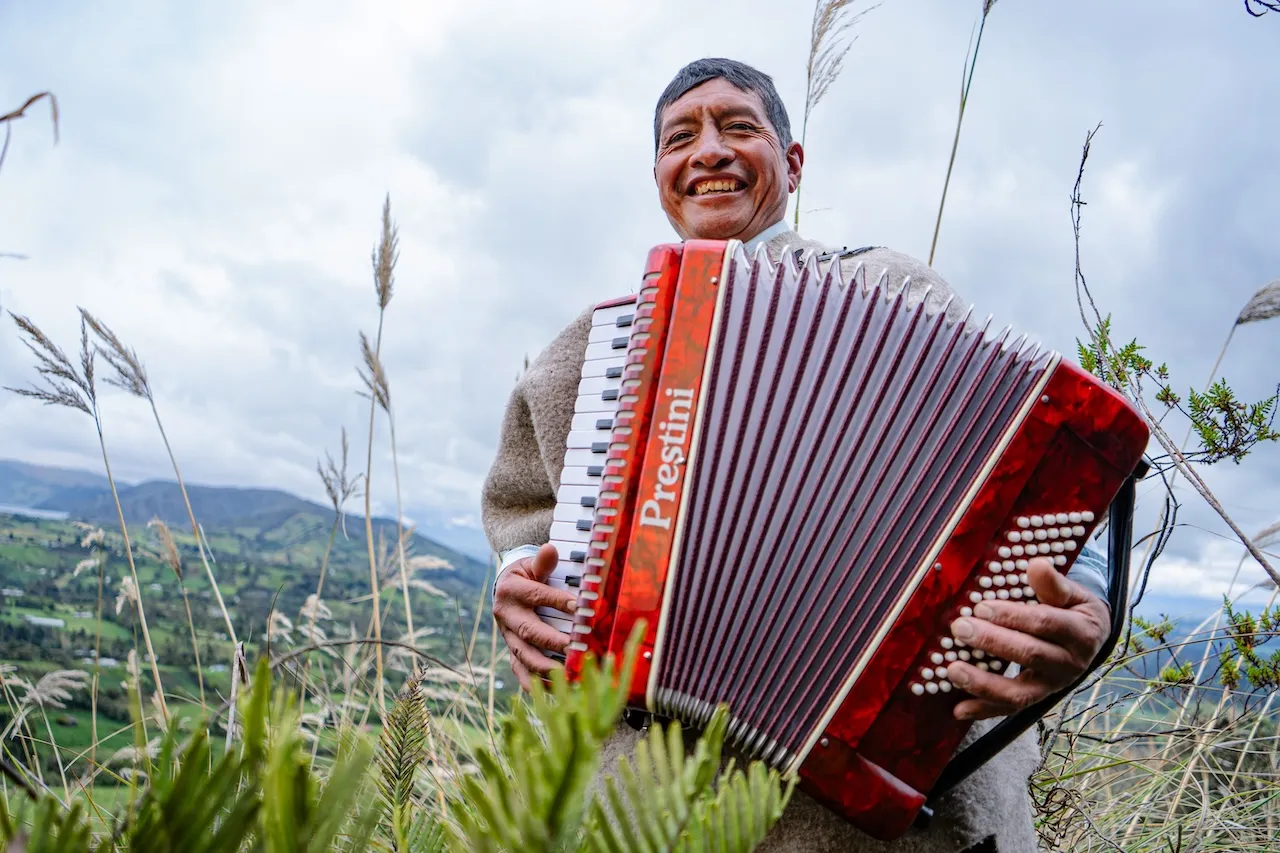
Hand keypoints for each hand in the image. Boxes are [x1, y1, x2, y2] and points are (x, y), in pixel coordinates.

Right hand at [493, 543, 575, 690]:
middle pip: (528, 631)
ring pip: (522, 655)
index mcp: (511, 591)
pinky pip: (519, 671)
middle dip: (551, 641)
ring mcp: (507, 637)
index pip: (536, 595)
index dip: (556, 601)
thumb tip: (550, 549)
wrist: (504, 589)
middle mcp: (506, 616)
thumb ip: (543, 561)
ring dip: (544, 666)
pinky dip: (533, 683)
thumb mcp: (531, 565)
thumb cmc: (526, 576)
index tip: (577, 607)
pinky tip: (552, 691)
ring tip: (566, 673)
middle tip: (573, 648)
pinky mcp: (511, 652)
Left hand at [946, 557, 1109, 720]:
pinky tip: (958, 709)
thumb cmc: (1074, 609)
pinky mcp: (1038, 699)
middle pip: (1029, 655)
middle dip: (992, 643)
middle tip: (960, 629)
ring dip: (984, 684)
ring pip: (1019, 692)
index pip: (1044, 624)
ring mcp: (1052, 685)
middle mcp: (1069, 663)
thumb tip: (1036, 565)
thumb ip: (1053, 584)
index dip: (1012, 616)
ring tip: (953, 671)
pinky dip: (984, 711)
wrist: (1093, 639)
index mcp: (1079, 632)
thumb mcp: (1073, 593)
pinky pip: (1010, 709)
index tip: (981, 607)